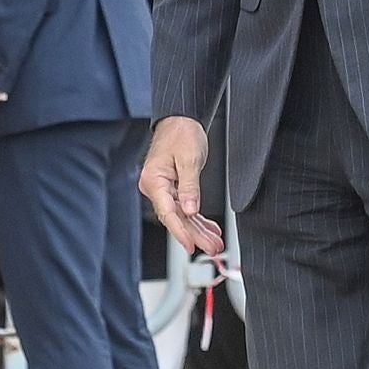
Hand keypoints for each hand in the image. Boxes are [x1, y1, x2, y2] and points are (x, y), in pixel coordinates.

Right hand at [140, 118, 226, 256]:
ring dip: (199, 229)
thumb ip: (189, 186)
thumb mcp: (189, 159)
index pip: (168, 212)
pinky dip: (198, 218)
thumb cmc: (182, 134)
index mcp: (154, 181)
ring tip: (215, 243)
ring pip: (182, 215)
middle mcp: (156, 188)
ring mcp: (164, 189)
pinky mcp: (174, 187)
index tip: (192, 245)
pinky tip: (209, 228)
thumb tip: (190, 210)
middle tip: (212, 248)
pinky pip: (186, 207)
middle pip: (176, 217)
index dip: (181, 231)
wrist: (181, 119)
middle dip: (195, 234)